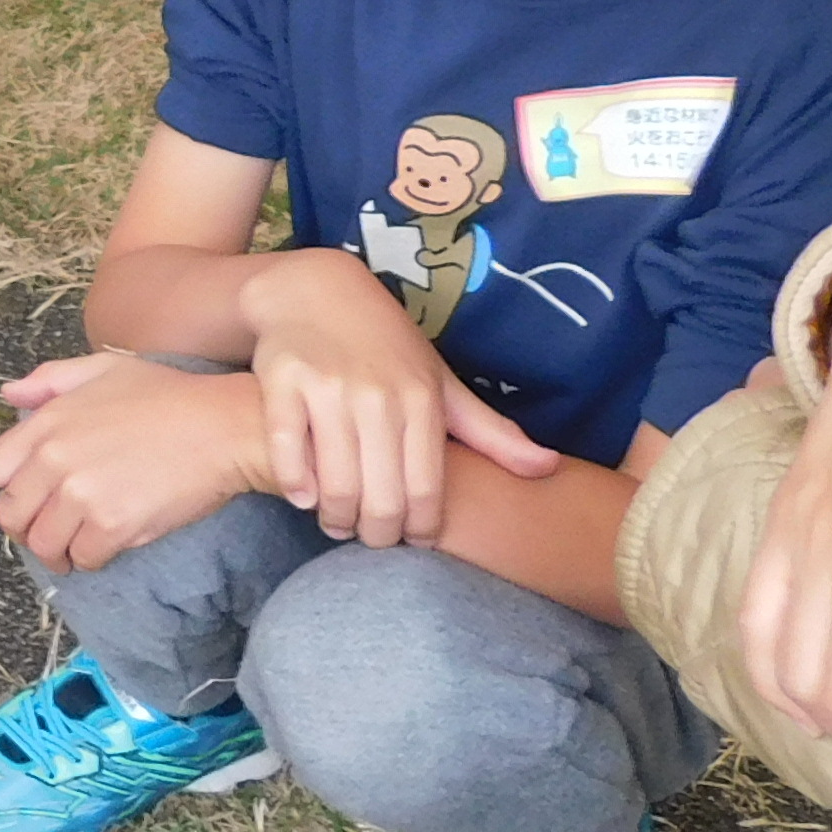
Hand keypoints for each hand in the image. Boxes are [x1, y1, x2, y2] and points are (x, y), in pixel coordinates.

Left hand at [0, 352, 277, 571]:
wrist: (223, 427)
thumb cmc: (169, 396)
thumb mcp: (104, 368)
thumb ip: (50, 380)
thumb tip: (8, 394)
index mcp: (48, 423)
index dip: (11, 487)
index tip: (34, 494)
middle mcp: (55, 460)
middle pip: (11, 516)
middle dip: (29, 528)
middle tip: (53, 531)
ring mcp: (81, 494)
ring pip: (44, 545)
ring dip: (58, 551)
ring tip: (76, 547)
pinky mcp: (112, 526)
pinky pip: (84, 558)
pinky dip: (92, 559)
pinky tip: (106, 547)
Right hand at [242, 249, 556, 543]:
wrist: (316, 289)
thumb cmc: (385, 346)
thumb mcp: (440, 382)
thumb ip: (489, 431)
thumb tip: (549, 468)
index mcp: (422, 399)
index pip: (427, 490)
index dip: (420, 529)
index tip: (413, 542)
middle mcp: (378, 396)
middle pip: (380, 497)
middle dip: (377, 534)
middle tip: (371, 539)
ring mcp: (327, 390)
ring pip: (335, 484)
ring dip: (336, 519)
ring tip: (338, 524)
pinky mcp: (282, 383)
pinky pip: (286, 455)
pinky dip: (296, 486)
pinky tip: (305, 497)